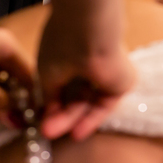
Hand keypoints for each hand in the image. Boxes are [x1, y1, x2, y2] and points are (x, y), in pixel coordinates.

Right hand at [36, 0, 134, 139]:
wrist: (89, 27)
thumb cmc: (63, 42)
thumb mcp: (46, 73)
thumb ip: (47, 93)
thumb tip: (41, 110)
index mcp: (74, 53)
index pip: (64, 83)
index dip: (52, 103)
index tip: (39, 118)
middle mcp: (93, 62)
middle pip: (77, 95)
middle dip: (60, 115)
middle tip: (46, 132)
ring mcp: (109, 72)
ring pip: (89, 101)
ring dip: (72, 120)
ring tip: (53, 135)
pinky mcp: (122, 81)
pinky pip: (104, 105)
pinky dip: (90, 120)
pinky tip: (76, 134)